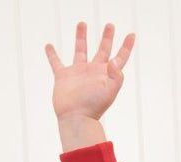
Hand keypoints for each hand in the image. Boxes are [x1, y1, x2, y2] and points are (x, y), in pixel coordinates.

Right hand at [46, 22, 134, 146]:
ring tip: (82, 23)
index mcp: (106, 74)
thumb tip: (114, 60)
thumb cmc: (94, 106)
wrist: (76, 118)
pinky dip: (51, 54)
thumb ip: (116, 74)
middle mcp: (93, 71)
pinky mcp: (63, 77)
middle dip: (107, 37)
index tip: (131, 35)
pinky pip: (56, 63)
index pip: (120, 57)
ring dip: (81, 37)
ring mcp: (78, 73)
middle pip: (103, 49)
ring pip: (80, 50)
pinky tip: (48, 46)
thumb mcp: (110, 90)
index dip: (126, 46)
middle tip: (110, 25)